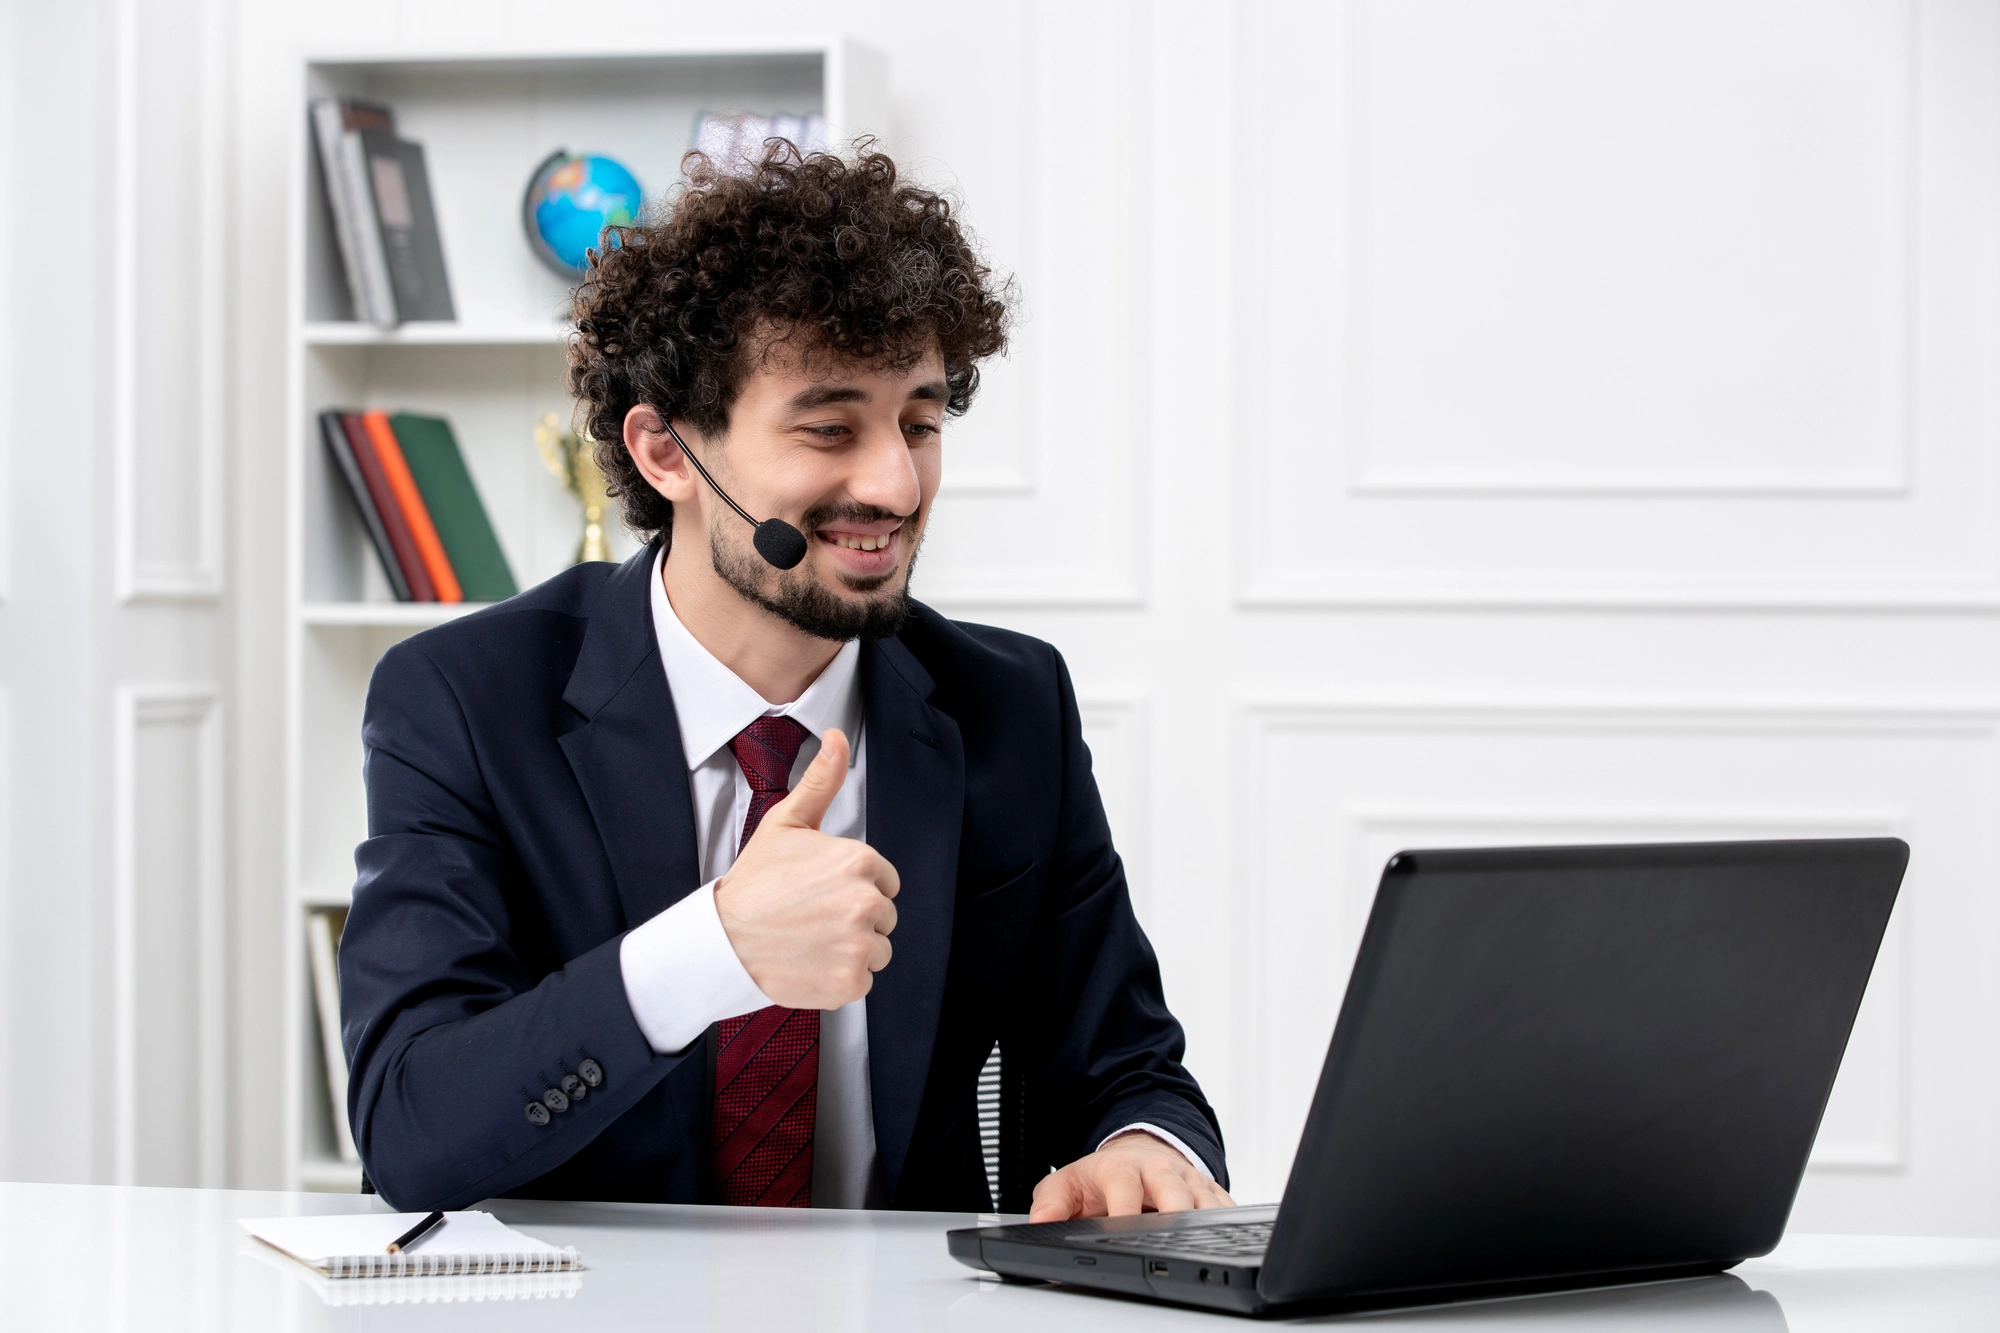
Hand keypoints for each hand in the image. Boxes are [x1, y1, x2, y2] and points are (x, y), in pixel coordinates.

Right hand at [713, 728, 899, 1009]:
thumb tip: (837, 737)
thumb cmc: (754, 882)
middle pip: (884, 916)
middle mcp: (867, 902)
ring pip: (878, 949)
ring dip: (851, 949)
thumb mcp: (786, 824)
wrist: (721, 940)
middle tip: (811, 917)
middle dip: (855, 918)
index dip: (854, 887)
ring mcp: (860, 946)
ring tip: (810, 940)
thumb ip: (821, 781)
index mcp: (859, 861)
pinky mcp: (851, 982)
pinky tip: (809, 963)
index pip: (884, 881)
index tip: (821, 892)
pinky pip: (863, 981)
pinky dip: (840, 978)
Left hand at [1027, 1132, 1236, 1221]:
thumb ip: (1050, 1203)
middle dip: (1175, 1212)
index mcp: (1122, 1168)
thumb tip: (1039, 1225)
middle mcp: (1158, 1170)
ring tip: (1199, 1241)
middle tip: (1173, 1236)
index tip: (1123, 1230)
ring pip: (1205, 1199)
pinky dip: (1226, 1222)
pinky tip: (1221, 1235)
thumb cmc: (1101, 1176)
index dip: (1125, 1209)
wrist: (1137, 1151)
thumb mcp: (1067, 1183)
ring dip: (1204, 1219)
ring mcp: (1186, 1179)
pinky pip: (1226, 1206)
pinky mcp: (1209, 1190)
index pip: (1125, 1186)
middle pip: (1174, 1190)